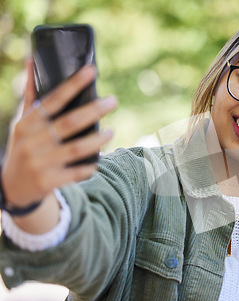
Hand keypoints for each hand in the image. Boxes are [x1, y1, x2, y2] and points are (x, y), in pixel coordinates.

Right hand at [1, 59, 115, 207]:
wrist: (12, 187)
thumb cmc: (23, 147)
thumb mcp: (22, 123)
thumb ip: (31, 96)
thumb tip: (32, 61)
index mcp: (26, 124)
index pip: (53, 100)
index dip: (73, 85)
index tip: (91, 71)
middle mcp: (32, 142)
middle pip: (69, 123)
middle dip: (93, 111)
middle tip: (113, 101)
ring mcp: (40, 163)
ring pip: (75, 149)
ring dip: (97, 140)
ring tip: (111, 132)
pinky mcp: (48, 182)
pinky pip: (75, 173)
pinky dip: (88, 167)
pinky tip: (97, 161)